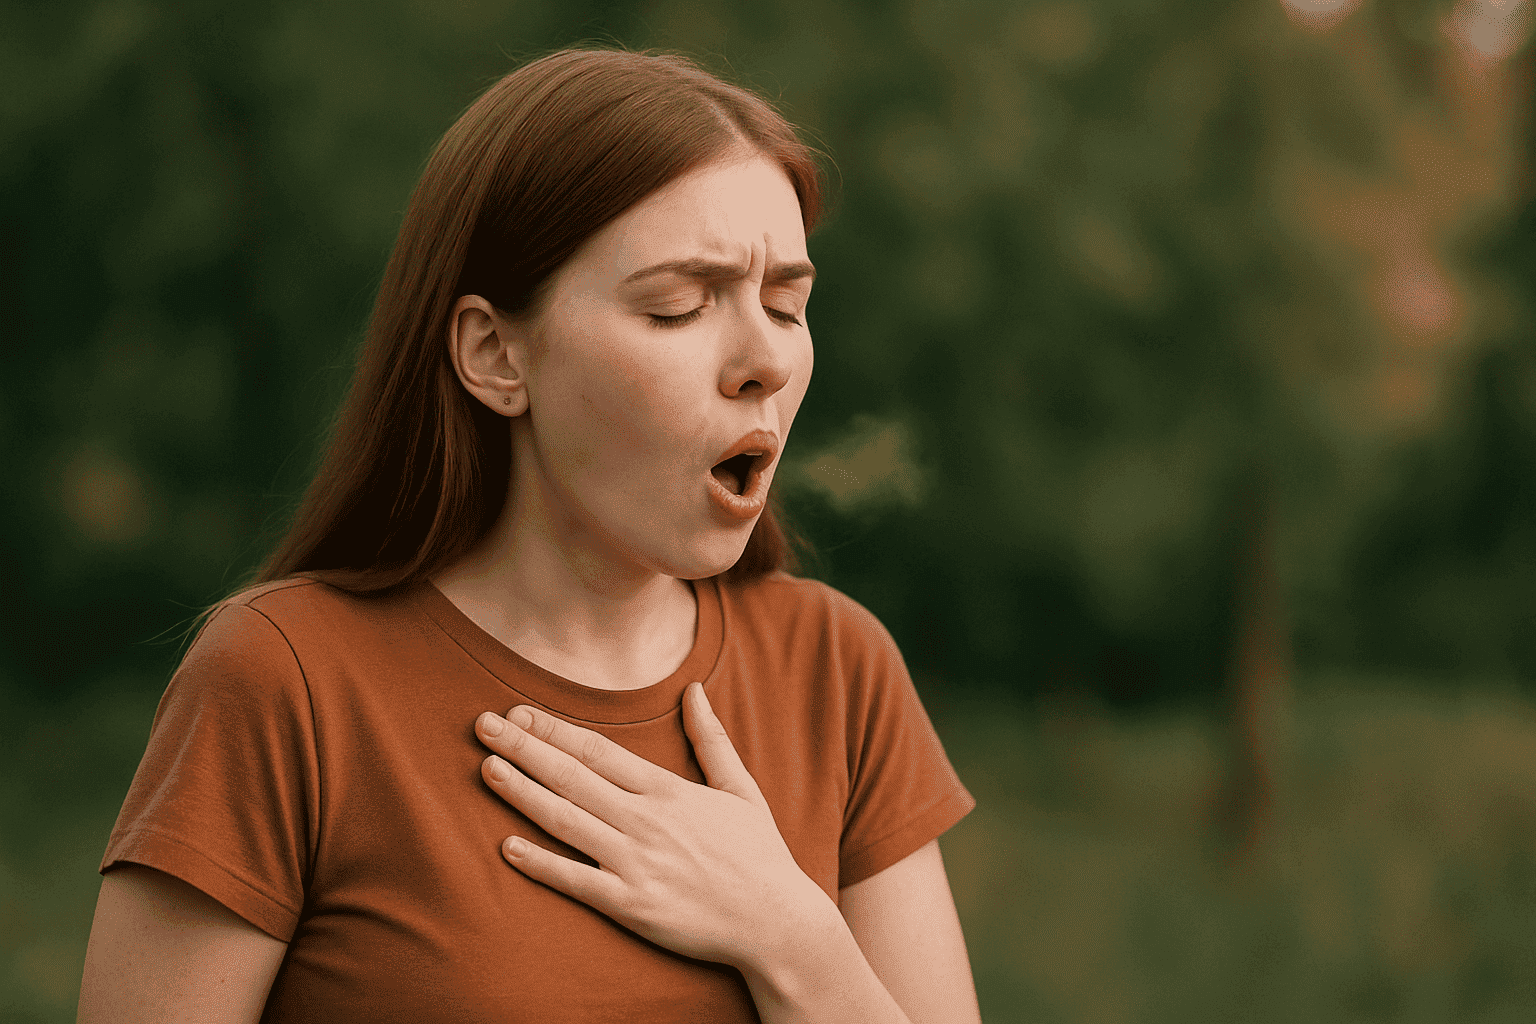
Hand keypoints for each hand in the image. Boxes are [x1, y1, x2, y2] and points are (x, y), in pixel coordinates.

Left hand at [474, 682, 836, 972]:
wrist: (777, 922)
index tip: (519, 712)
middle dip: (524, 748)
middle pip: (572, 777)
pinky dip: (540, 864)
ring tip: (487, 770)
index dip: (554, 729)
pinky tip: (507, 846)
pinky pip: (576, 881)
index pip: (598, 751)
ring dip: (522, 794)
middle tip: (482, 725)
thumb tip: (695, 689)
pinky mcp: (631, 905)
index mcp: (669, 791)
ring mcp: (636, 864)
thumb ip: (712, 739)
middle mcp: (647, 821)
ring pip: (566, 822)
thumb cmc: (759, 855)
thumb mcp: (741, 788)